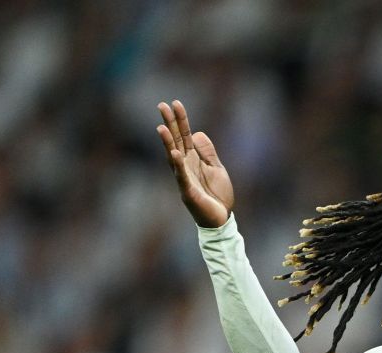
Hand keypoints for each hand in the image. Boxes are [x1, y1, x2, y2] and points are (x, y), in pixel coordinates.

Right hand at [154, 100, 233, 228]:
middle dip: (169, 123)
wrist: (221, 219)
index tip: (175, 103)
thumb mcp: (216, 168)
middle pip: (175, 141)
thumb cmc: (217, 195)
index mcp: (193, 159)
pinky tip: (175, 154)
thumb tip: (196, 133)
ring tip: (161, 127)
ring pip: (174, 157)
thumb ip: (207, 151)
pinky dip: (179, 166)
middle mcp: (185, 166)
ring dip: (167, 142)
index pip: (184, 135)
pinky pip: (182, 177)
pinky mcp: (188, 192)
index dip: (181, 120)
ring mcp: (184, 178)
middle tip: (161, 105)